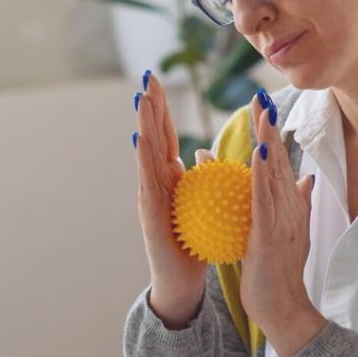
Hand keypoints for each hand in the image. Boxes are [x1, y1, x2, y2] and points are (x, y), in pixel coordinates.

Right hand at [133, 71, 208, 327]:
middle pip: (153, 135)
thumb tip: (216, 157)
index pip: (167, 135)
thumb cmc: (198, 245)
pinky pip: (147, 179)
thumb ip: (209, 181)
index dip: (163, 108)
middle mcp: (156, 181)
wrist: (183, 281)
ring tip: (141, 98)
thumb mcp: (207, 206)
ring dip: (144, 123)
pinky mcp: (148, 210)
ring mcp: (149, 194)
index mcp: (171, 177)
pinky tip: (142, 139)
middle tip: (146, 75)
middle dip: (149, 106)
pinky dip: (144, 157)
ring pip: (146, 152)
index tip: (158, 79)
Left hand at [241, 90, 325, 356]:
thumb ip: (293, 205)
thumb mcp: (287, 233)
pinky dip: (262, 174)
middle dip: (271, 127)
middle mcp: (291, 208)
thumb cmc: (280, 274)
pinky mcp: (272, 234)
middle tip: (260, 96)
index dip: (272, 135)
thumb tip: (304, 178)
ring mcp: (283, 220)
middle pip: (280, 159)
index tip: (262, 108)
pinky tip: (258, 152)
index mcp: (290, 207)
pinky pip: (265, 198)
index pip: (280, 164)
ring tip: (261, 112)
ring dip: (268, 140)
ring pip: (274, 172)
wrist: (285, 309)